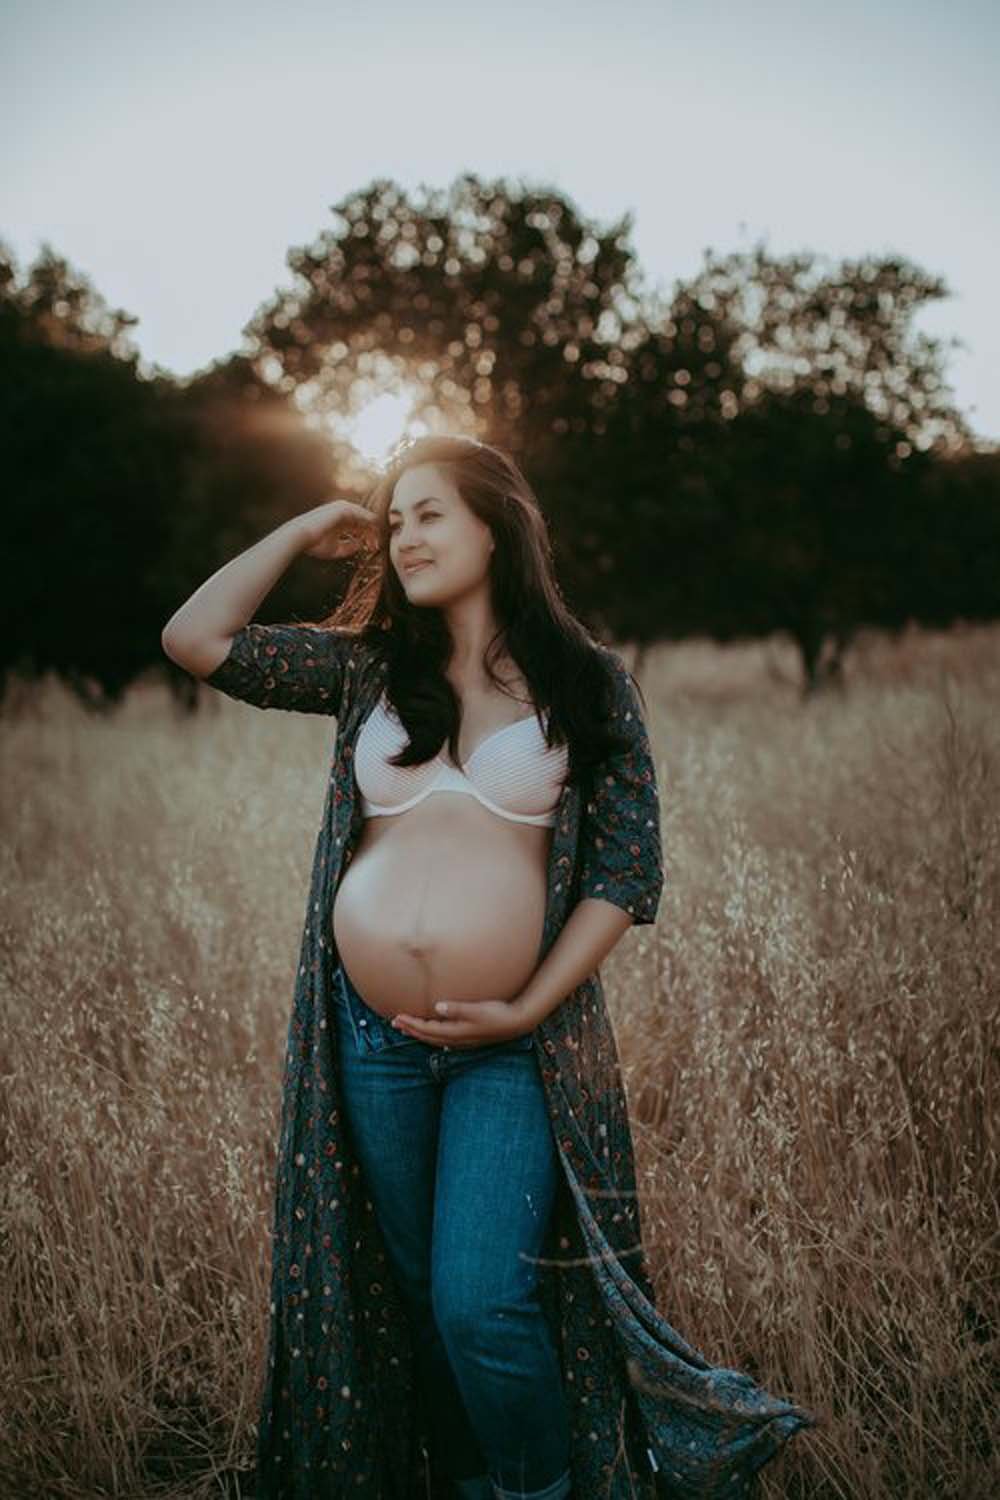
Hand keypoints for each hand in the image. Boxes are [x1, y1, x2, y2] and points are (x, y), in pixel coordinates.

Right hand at [295, 499, 378, 560]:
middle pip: (364, 522)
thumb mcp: (336, 548)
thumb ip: (349, 547)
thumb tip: (360, 545)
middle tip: (376, 547)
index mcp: (340, 520)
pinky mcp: (343, 508)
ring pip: (365, 518)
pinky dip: (369, 524)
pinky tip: (373, 534)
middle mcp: (342, 512)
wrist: (301, 537)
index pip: (359, 526)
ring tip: (376, 542)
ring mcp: (343, 508)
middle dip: (372, 534)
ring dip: (372, 530)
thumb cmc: (315, 544)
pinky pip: (362, 515)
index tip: (373, 548)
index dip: (368, 537)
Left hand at [390, 997, 529, 1048]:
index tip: (397, 1017)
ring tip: (408, 1027)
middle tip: (395, 1022)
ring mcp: (463, 1040)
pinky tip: (434, 1034)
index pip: (427, 1030)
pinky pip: (444, 1039)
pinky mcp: (469, 1038)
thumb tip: (437, 1007)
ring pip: (435, 1039)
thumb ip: (457, 1009)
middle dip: (411, 1029)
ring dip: (420, 1033)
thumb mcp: (477, 1010)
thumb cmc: (498, 1014)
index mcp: (456, 1032)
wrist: (517, 1023)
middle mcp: (457, 1039)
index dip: (411, 1024)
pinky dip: (433, 1035)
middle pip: (427, 1036)